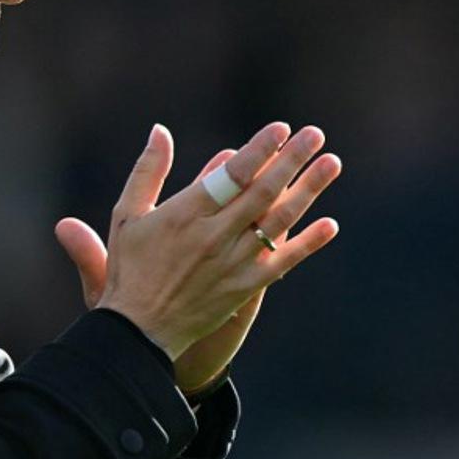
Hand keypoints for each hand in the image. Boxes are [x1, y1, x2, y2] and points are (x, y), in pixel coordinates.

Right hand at [55, 122, 340, 389]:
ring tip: (331, 164)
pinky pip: (283, 261)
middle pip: (262, 192)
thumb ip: (148, 170)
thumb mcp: (128, 214)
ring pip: (278, 221)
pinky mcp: (245, 289)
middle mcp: (214, 236)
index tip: (281, 128)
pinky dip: (308, 243)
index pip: (232, 175)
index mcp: (185, 214)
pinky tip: (330, 224)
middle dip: (291, 160)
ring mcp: (233, 264)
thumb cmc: (131, 268)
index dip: (259, 149)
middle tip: (315, 134)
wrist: (138, 331)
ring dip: (308, 190)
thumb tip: (160, 130)